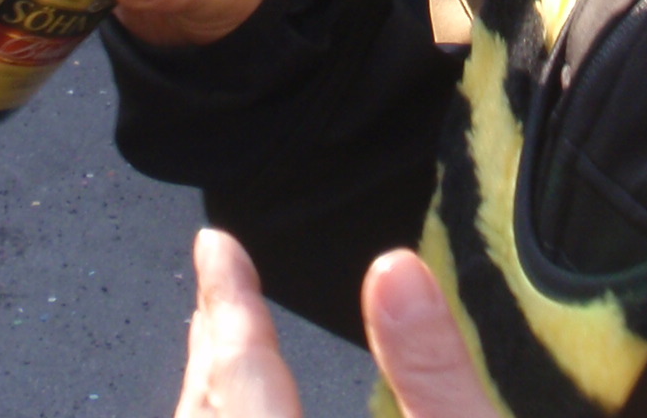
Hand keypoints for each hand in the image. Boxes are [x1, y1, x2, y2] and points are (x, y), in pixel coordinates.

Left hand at [174, 232, 491, 417]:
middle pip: (209, 414)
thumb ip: (436, 372)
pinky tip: (267, 412)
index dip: (228, 300)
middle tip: (218, 281)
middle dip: (212, 343)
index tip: (216, 246)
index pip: (241, 375)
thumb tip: (397, 273)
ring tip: (226, 344)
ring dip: (216, 395)